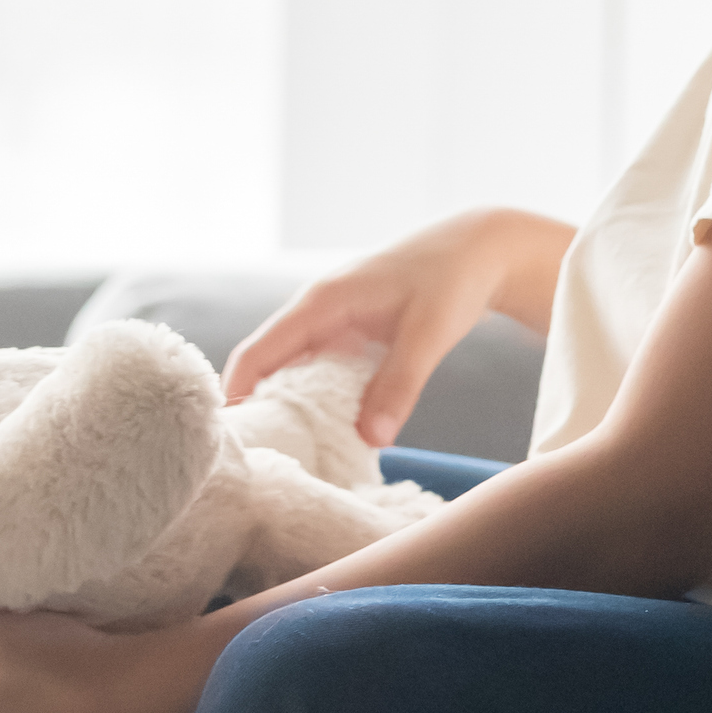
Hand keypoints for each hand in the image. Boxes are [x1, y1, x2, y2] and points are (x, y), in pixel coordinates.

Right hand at [222, 209, 562, 448]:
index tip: (231, 444)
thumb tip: (371, 440)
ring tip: (288, 457)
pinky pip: (319, 372)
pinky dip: (318, 401)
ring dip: (289, 409)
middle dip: (259, 411)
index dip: (235, 397)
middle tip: (261, 463)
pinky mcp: (348, 333)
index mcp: (320, 303)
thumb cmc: (453, 280)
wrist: (479, 249)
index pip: (255, 354)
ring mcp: (330, 322)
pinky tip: (327, 434)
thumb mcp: (430, 333)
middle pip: (265, 367)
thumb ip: (400, 385)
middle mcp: (315, 311)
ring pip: (292, 372)